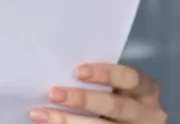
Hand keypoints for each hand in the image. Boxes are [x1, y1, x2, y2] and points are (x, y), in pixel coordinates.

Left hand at [30, 63, 166, 122]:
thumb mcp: (116, 87)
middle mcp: (146, 113)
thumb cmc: (114, 96)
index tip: (77, 72)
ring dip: (68, 121)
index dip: (104, 73)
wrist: (126, 122)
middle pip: (115, 106)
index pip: (129, 77)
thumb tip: (54, 69)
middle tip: (53, 94)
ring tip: (40, 115)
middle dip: (82, 100)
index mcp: (145, 90)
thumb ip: (96, 80)